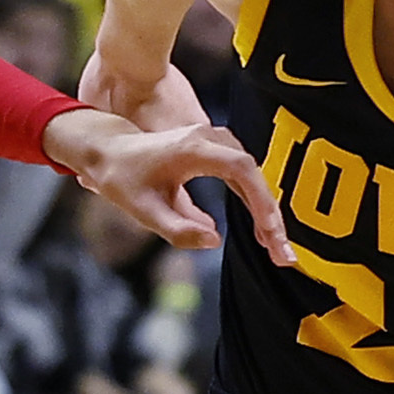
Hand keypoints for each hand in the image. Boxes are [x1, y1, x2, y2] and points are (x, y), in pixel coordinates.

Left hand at [56, 58, 291, 261]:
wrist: (110, 151)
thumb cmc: (123, 179)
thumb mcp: (143, 211)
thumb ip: (177, 229)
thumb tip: (215, 241)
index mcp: (193, 148)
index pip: (241, 170)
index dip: (260, 200)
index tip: (270, 232)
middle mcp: (209, 138)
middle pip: (254, 175)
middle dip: (271, 216)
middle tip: (283, 255)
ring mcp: (215, 142)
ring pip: (252, 178)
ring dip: (266, 213)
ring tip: (277, 250)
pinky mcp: (216, 153)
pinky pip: (244, 179)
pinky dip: (255, 205)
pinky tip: (263, 234)